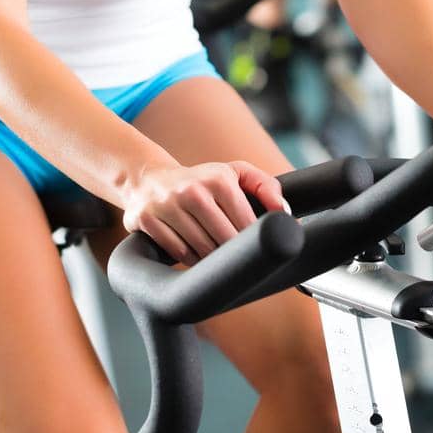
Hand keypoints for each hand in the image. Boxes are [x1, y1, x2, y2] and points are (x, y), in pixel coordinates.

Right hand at [122, 160, 287, 263]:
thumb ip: (265, 186)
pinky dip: (190, 258)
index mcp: (219, 179)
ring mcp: (167, 205)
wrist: (149, 180)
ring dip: (211, 259)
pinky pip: (179, 253)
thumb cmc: (200, 181)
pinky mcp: (147, 220)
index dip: (253, 241)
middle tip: (234, 255)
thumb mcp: (233, 173)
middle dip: (233, 253)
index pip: (247, 225)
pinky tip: (193, 251)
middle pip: (225, 241)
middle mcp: (192, 190)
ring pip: (202, 251)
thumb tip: (284, 212)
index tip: (253, 246)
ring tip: (214, 252)